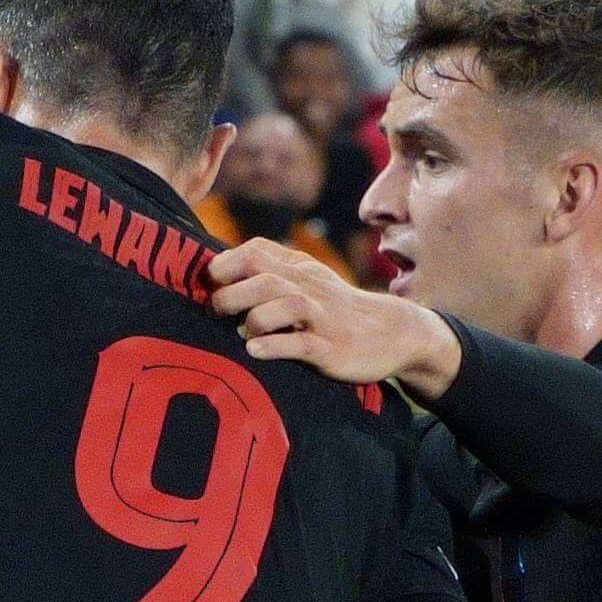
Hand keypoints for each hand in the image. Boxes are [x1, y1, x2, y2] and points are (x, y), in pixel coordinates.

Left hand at [212, 237, 459, 392]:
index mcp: (298, 269)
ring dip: (254, 320)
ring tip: (243, 333)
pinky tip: (254, 350)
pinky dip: (274, 346)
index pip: (255, 251)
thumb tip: (216, 279)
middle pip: (263, 277)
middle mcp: (309, 288)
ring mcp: (322, 318)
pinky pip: (301, 343)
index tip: (211, 284)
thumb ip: (269, 273)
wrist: (390, 332)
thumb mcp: (306, 281)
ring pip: (284, 305)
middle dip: (231, 294)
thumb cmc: (334, 309)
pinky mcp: (332, 348)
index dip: (225, 264)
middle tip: (217, 313)